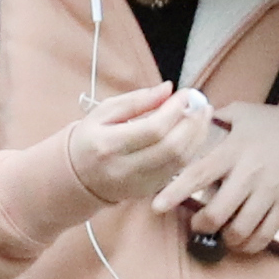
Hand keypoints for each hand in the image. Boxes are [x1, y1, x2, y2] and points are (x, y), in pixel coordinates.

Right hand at [62, 80, 208, 207]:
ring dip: (197, 135)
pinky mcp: (148, 190)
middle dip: (192, 123)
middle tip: (201, 104)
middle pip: (171, 147)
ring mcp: (138, 183)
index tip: (186, 94)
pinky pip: (178, 169)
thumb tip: (168, 88)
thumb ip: (137, 100)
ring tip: (202, 115)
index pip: (153, 129)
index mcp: (108, 145)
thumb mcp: (104, 112)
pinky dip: (191, 148)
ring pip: (180, 160)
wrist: (76, 176)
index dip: (176, 110)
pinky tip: (193, 132)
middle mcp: (123, 168)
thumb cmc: (91, 138)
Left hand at [151, 98, 278, 253]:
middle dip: (200, 224)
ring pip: (241, 229)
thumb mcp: (242, 113)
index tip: (156, 206)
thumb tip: (182, 121)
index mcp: (234, 150)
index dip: (175, 192)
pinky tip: (241, 241)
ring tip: (219, 232)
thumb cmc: (274, 123)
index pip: (199, 173)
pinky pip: (265, 235)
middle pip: (218, 212)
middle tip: (196, 223)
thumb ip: (212, 120)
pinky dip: (249, 245)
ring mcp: (270, 192)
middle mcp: (250, 174)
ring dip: (224, 237)